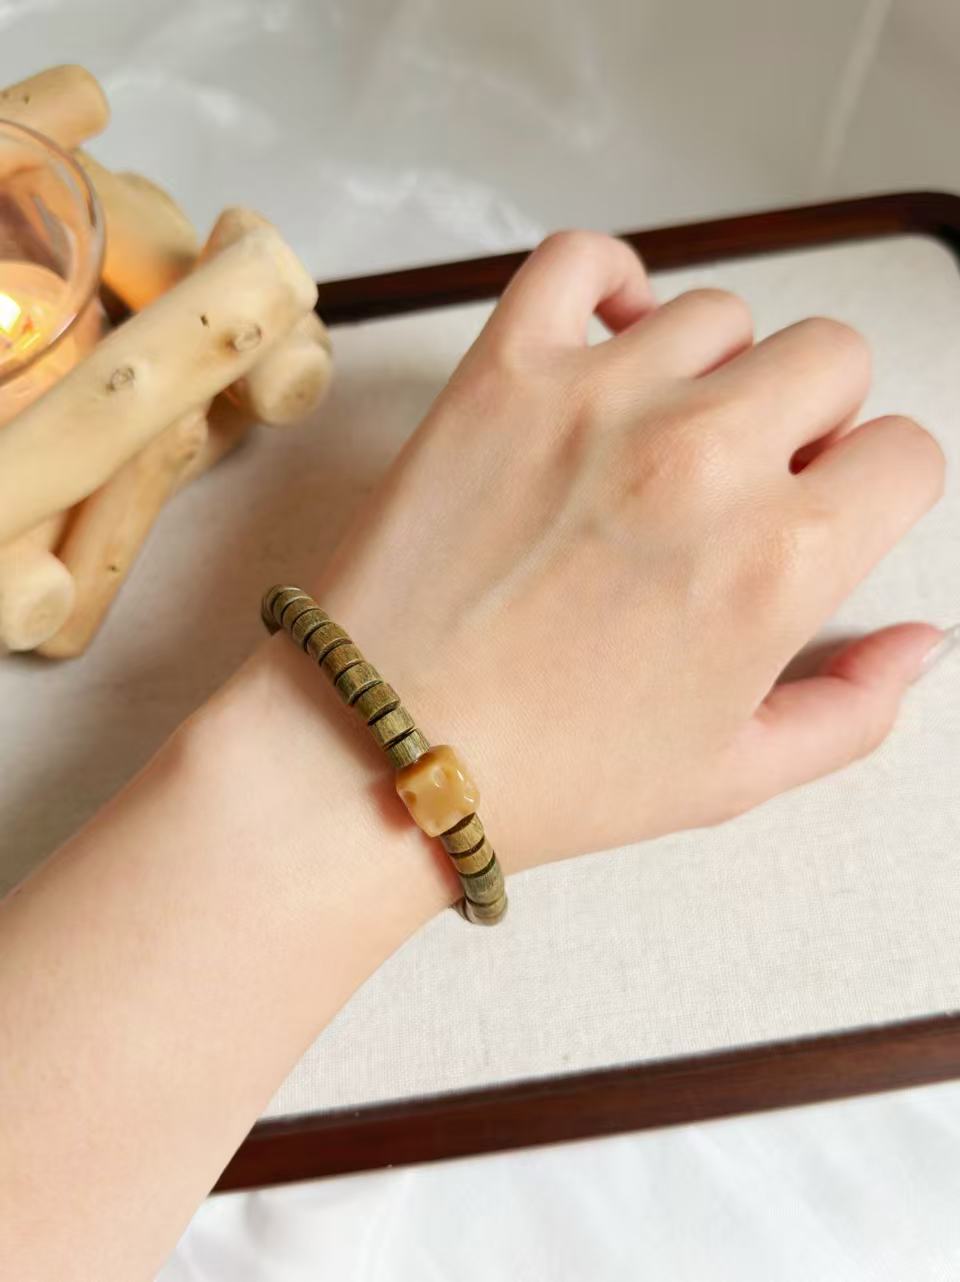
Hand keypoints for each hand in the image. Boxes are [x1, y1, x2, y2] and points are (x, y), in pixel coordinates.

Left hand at [280, 232, 945, 871]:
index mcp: (777, 562)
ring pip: (721, 312)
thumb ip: (852, 708)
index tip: (825, 513)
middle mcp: (703, 460)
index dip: (874, 490)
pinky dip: (610, 280)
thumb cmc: (547, 778)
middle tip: (747, 481)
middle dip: (812, 418)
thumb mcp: (730, 775)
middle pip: (831, 358)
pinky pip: (582, 259)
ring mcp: (598, 401)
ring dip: (713, 370)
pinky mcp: (502, 373)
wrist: (383, 752)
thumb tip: (923, 640)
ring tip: (660, 439)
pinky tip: (611, 339)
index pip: (906, 454)